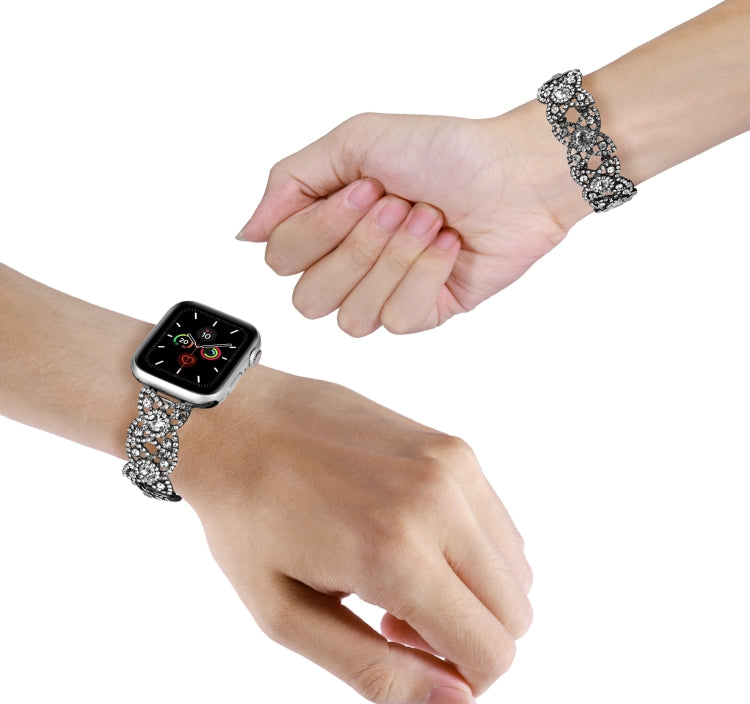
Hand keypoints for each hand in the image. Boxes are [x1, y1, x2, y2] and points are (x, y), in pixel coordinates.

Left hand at [178, 366, 532, 703]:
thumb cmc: (247, 518)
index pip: (492, 650)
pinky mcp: (453, 446)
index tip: (405, 651)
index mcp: (394, 552)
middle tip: (394, 615)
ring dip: (472, 592)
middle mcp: (438, 502)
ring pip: (516, 568)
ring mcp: (452, 465)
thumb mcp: (287, 616)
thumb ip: (377, 672)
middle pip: (515, 612)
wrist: (238, 421)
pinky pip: (497, 523)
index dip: (463, 677)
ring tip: (399, 573)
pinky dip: (470, 549)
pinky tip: (411, 535)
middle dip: (467, 635)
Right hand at [238, 103, 589, 335]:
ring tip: (429, 221)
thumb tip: (247, 234)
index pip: (281, 260)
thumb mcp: (354, 142)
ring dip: (394, 260)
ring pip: (350, 318)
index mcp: (327, 226)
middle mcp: (350, 265)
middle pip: (308, 299)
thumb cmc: (442, 151)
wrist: (514, 172)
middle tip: (398, 203)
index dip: (320, 229)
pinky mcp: (423, 314)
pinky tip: (448, 248)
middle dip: (358, 246)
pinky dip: (426, 275)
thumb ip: (289, 183)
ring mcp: (385, 294)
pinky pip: (397, 320)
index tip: (366, 187)